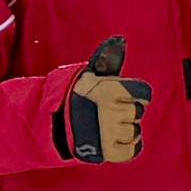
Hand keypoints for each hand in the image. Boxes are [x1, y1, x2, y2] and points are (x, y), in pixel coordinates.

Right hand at [60, 34, 147, 165]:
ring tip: (106, 127)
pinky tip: (115, 141)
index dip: (135, 96)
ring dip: (124, 130)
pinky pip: (132, 150)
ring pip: (134, 132)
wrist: (46, 123)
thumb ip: (107, 59)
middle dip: (126, 112)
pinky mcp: (107, 152)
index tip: (123, 97)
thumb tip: (121, 39)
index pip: (144, 94)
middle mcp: (112, 111)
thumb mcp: (87, 73)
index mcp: (110, 90)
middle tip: (108, 113)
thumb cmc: (71, 95)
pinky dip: (127, 147)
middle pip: (137, 113)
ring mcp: (110, 133)